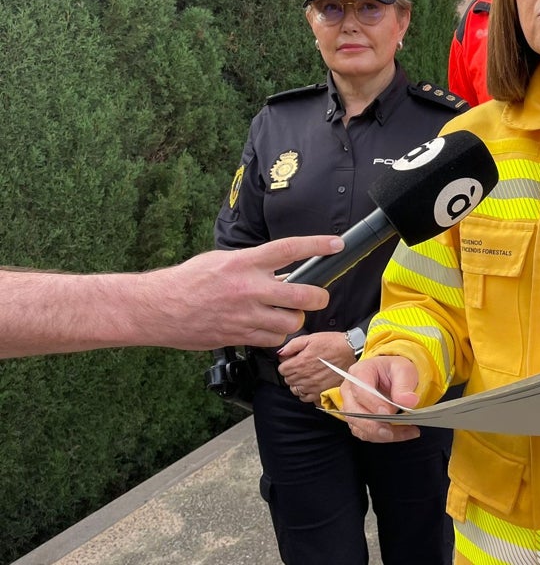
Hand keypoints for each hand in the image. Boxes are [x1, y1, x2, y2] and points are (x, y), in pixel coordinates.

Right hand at [142, 235, 337, 348]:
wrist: (158, 309)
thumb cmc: (188, 281)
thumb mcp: (222, 260)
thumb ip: (252, 264)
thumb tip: (280, 269)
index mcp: (245, 263)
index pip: (290, 250)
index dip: (317, 245)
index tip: (336, 244)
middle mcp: (249, 288)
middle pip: (304, 296)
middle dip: (318, 298)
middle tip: (317, 296)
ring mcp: (246, 315)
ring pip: (292, 322)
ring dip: (293, 318)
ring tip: (283, 312)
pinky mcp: (240, 336)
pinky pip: (273, 339)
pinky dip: (275, 334)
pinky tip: (264, 326)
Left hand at [277, 332, 354, 403]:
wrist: (352, 352)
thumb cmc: (333, 344)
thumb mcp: (311, 338)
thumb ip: (293, 345)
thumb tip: (281, 352)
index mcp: (300, 363)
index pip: (281, 369)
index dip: (286, 363)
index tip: (293, 360)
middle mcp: (305, 377)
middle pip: (287, 380)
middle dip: (291, 373)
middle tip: (300, 366)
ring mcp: (313, 386)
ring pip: (295, 390)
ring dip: (297, 383)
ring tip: (305, 376)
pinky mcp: (321, 392)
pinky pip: (306, 398)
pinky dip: (305, 393)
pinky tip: (311, 385)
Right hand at [338, 355, 421, 443]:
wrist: (393, 377)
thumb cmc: (395, 371)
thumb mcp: (404, 370)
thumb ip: (404, 386)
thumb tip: (408, 401)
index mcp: (359, 372)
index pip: (360, 390)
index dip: (373, 404)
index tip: (389, 413)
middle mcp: (349, 390)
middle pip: (354, 412)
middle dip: (374, 425)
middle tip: (393, 431)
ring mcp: (350, 406)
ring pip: (359, 426)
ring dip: (381, 434)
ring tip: (406, 431)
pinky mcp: (356, 420)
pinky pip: (365, 433)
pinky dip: (382, 437)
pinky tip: (401, 433)